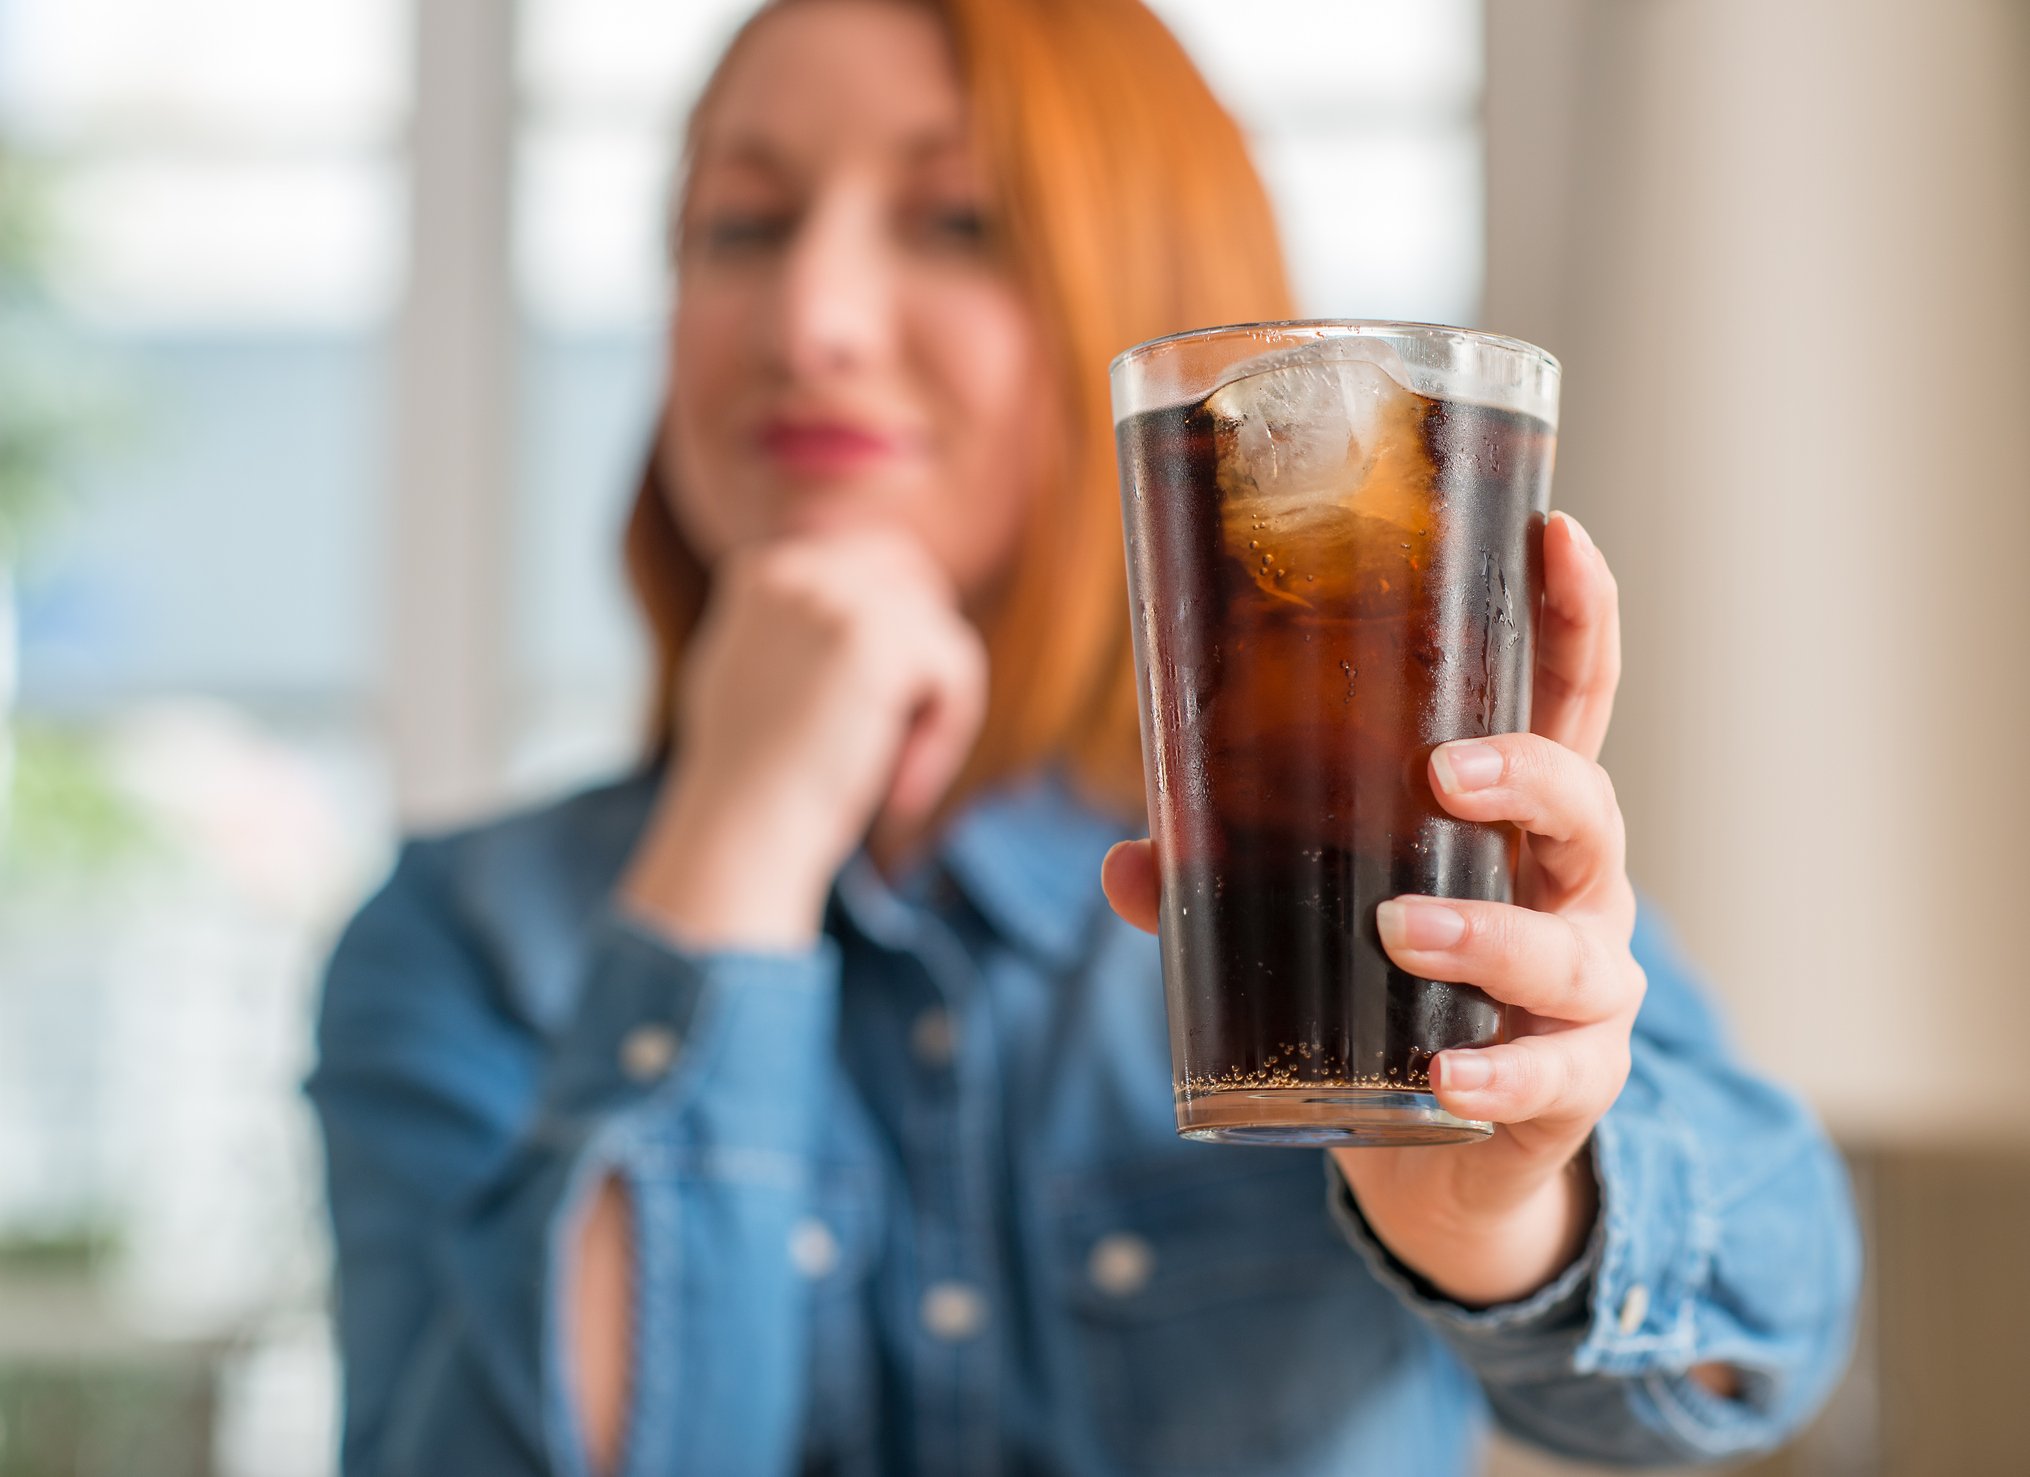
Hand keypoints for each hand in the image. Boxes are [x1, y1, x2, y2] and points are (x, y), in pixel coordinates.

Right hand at [621, 529, 986, 949]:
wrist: (742, 833)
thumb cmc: (747, 779)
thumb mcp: (753, 671)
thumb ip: (798, 625)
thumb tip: (865, 607)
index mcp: (763, 571)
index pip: (872, 561)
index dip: (894, 636)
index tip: (871, 714)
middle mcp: (797, 570)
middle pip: (915, 578)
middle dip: (923, 649)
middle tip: (904, 731)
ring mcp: (837, 599)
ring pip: (940, 631)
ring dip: (935, 707)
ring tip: (893, 774)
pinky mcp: (877, 640)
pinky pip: (957, 670)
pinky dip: (946, 735)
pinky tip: (902, 791)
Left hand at [1101, 510, 1638, 1305]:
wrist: (1455, 1154)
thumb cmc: (1395, 986)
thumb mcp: (1318, 910)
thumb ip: (1228, 878)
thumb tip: (1124, 861)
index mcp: (1514, 819)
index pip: (1569, 701)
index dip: (1575, 616)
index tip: (1554, 532)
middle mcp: (1570, 888)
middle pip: (1589, 808)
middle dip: (1529, 776)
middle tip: (1446, 769)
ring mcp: (1584, 987)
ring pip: (1566, 948)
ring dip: (1487, 934)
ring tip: (1401, 927)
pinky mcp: (1572, 1083)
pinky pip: (1550, 1076)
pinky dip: (1495, 1076)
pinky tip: (1444, 1078)